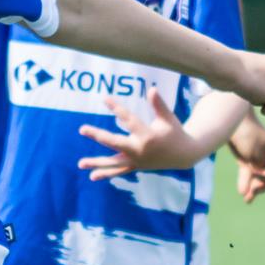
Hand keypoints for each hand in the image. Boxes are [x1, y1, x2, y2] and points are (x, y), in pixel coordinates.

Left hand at [77, 91, 195, 178]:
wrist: (184, 155)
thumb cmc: (175, 132)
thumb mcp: (168, 118)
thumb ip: (159, 104)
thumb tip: (151, 89)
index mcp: (147, 136)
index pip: (128, 120)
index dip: (116, 108)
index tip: (104, 99)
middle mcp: (139, 150)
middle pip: (114, 142)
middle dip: (98, 135)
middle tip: (82, 129)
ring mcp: (136, 160)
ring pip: (113, 163)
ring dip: (96, 163)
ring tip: (80, 164)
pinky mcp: (136, 166)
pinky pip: (118, 171)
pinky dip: (106, 173)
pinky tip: (92, 176)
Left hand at [230, 114, 264, 203]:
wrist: (232, 121)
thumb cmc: (247, 133)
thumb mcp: (254, 150)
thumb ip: (256, 168)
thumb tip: (250, 189)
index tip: (254, 175)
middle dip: (261, 187)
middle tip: (252, 192)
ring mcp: (259, 160)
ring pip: (258, 180)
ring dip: (253, 189)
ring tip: (248, 199)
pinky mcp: (248, 162)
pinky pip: (249, 176)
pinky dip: (246, 184)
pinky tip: (244, 195)